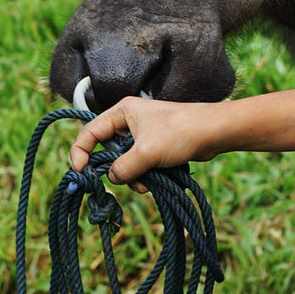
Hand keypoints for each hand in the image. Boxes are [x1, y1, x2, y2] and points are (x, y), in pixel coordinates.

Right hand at [68, 96, 211, 188]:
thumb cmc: (180, 133)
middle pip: (107, 151)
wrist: (214, 132)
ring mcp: (143, 135)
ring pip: (124, 162)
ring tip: (148, 181)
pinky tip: (156, 181)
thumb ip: (122, 168)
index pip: (89, 132)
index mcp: (122, 112)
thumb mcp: (145, 152)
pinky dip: (144, 176)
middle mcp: (129, 121)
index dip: (80, 152)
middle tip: (123, 180)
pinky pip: (140, 166)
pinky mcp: (155, 147)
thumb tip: (112, 178)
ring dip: (133, 177)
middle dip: (115, 169)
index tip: (81, 172)